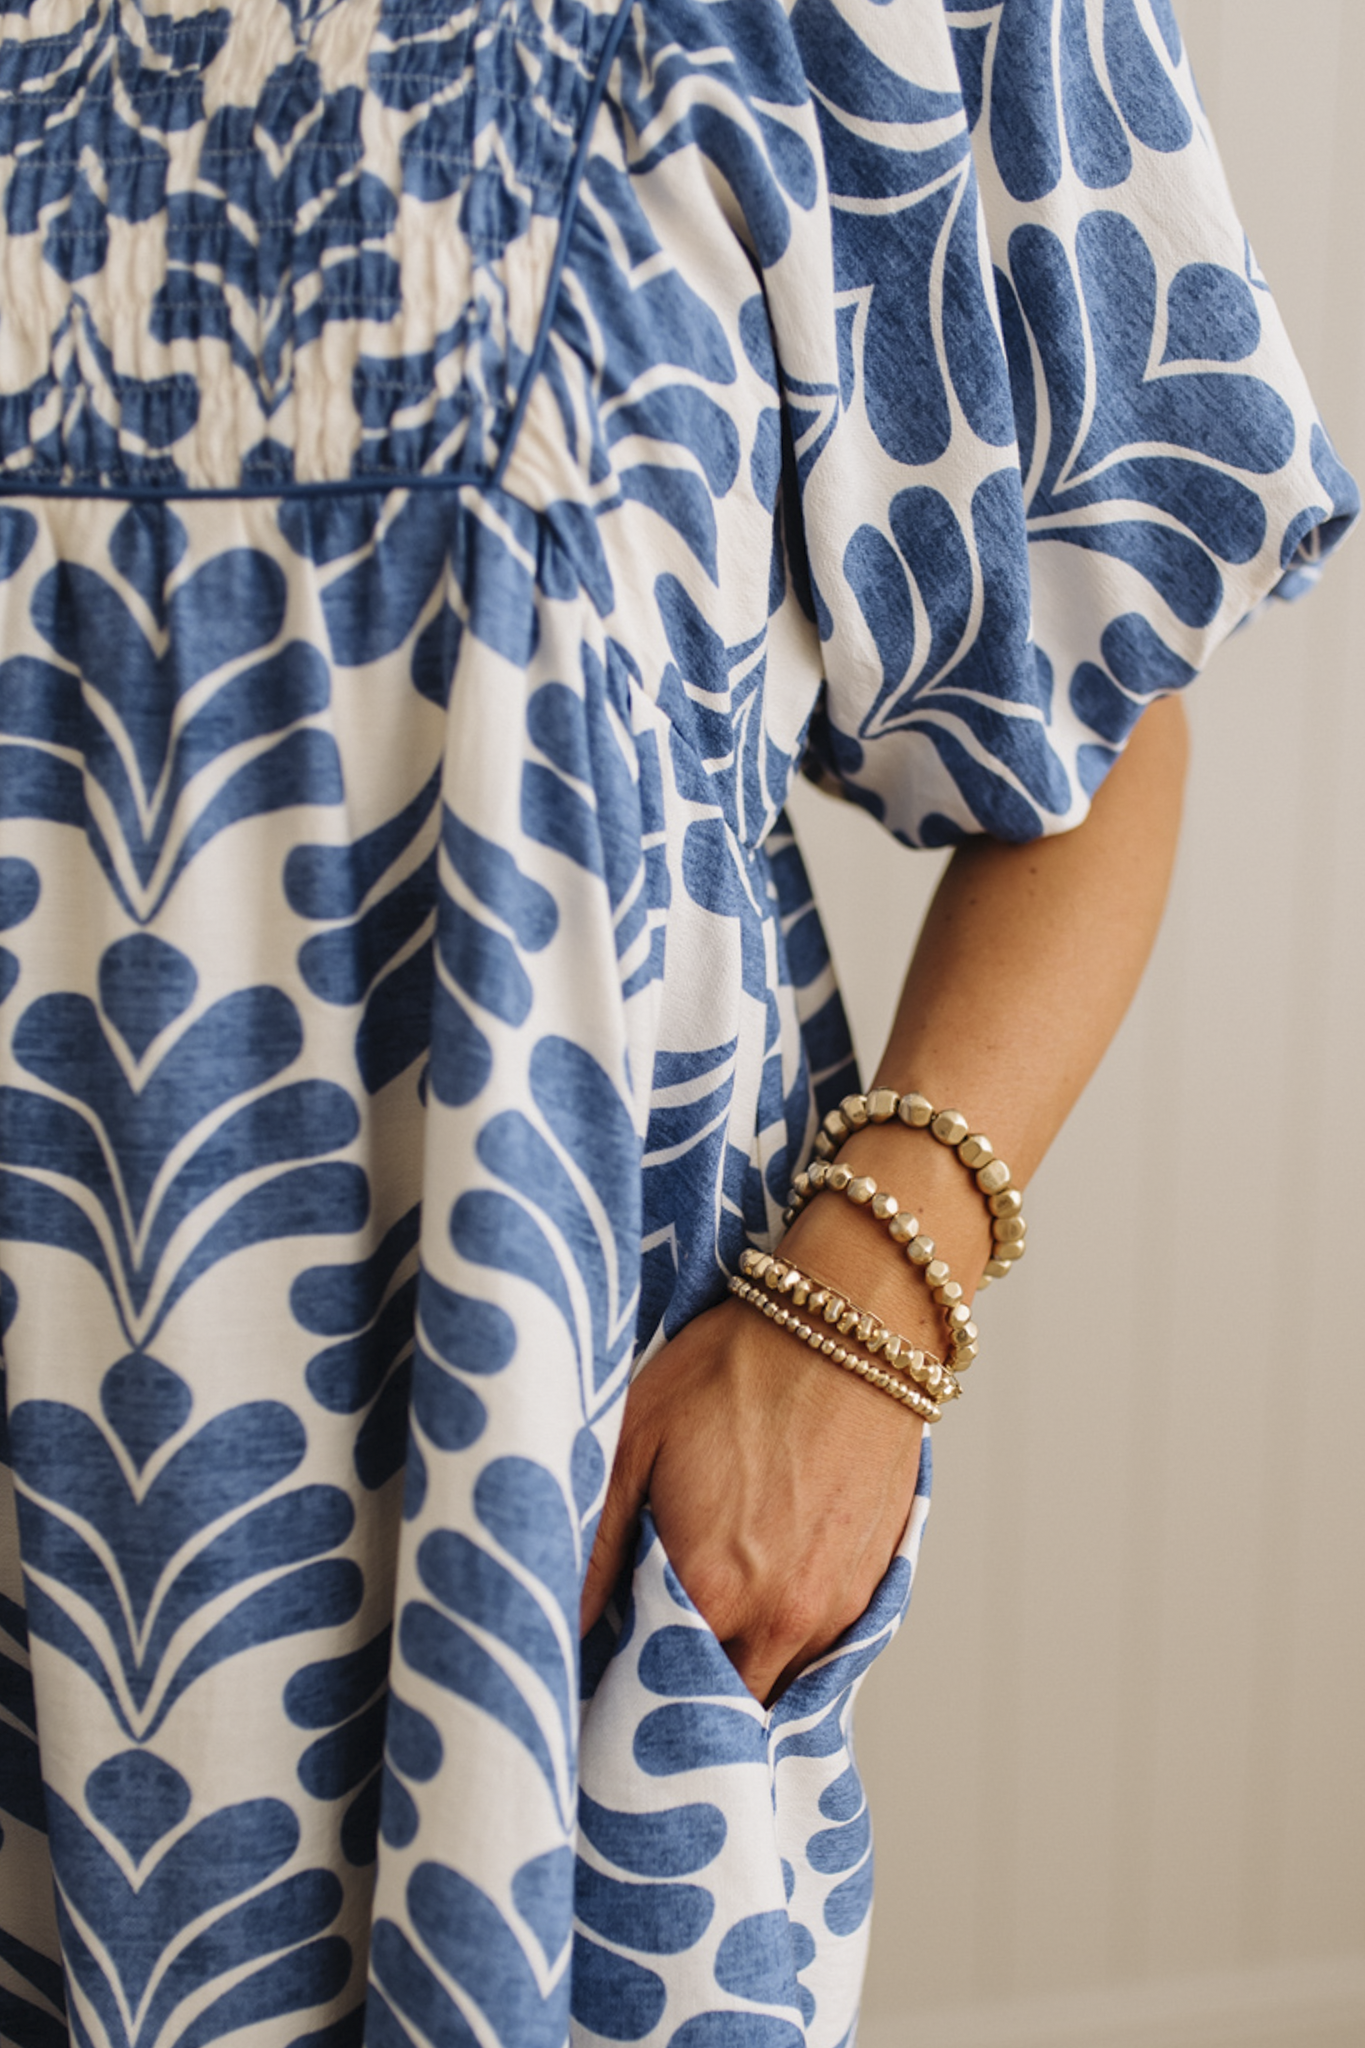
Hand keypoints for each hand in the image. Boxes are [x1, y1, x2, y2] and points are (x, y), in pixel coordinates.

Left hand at [580, 1295, 923, 1704]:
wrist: (851, 1327)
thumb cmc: (738, 1370)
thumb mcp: (637, 1440)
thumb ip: (593, 1548)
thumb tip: (559, 1626)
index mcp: (711, 1588)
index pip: (653, 1694)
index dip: (623, 1692)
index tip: (601, 1681)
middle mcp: (779, 1618)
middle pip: (718, 1708)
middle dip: (680, 1700)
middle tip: (644, 1666)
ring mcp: (834, 1607)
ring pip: (774, 1686)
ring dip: (735, 1675)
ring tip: (698, 1635)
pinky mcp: (874, 1585)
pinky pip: (820, 1654)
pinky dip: (783, 1646)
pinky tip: (755, 1605)